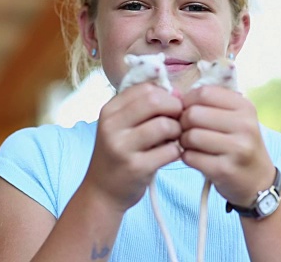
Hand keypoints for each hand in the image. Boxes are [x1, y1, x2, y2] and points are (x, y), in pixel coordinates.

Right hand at [86, 83, 182, 211]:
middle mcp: (112, 126)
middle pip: (155, 101)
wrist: (103, 192)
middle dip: (175, 109)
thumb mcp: (123, 125)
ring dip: (178, 131)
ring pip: (165, 125)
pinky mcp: (136, 167)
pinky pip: (170, 151)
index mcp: (109, 110)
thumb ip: (145, 107)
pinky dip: (177, 151)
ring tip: (174, 139)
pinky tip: (171, 155)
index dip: (166, 95)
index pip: (146, 88)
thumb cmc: (120, 154)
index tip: (171, 108)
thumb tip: (178, 93)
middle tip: (178, 122)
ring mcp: (122, 147)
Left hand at [179, 86, 275, 206]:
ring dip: (183, 141)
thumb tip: (174, 93)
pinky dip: (187, 157)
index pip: (204, 93)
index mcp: (245, 107)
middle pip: (194, 114)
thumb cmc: (239, 145)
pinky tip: (196, 158)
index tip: (187, 111)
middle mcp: (245, 125)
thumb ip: (206, 104)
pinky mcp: (225, 169)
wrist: (258, 182)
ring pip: (191, 136)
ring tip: (191, 145)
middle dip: (183, 123)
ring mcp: (237, 148)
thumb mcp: (234, 119)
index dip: (188, 101)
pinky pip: (190, 157)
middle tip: (187, 131)